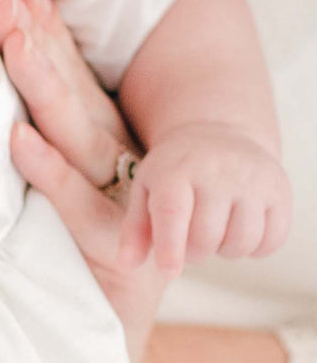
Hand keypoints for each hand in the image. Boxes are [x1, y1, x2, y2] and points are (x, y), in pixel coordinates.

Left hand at [0, 0, 166, 360]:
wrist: (119, 307)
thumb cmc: (84, 224)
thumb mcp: (68, 155)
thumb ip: (42, 105)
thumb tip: (2, 42)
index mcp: (95, 127)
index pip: (68, 66)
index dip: (43, 25)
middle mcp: (106, 150)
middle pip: (70, 85)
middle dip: (38, 38)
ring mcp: (112, 192)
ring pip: (75, 131)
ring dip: (44, 86)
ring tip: (14, 45)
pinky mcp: (108, 240)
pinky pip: (73, 201)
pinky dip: (46, 169)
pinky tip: (18, 139)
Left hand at [117, 122, 290, 277]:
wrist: (216, 133)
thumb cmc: (175, 169)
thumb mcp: (147, 187)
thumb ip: (135, 228)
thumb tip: (125, 265)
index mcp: (175, 169)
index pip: (172, 212)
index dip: (170, 246)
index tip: (168, 272)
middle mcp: (214, 171)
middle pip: (206, 237)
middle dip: (194, 251)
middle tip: (188, 238)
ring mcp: (250, 180)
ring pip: (240, 243)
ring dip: (225, 251)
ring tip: (213, 230)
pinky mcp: (278, 191)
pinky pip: (271, 241)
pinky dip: (255, 248)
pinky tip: (239, 227)